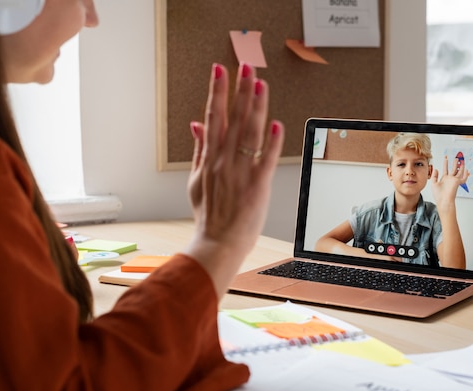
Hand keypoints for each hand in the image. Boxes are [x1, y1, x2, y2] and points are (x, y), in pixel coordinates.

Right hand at [184, 63, 283, 295]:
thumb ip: (199, 149)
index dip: (218, 91)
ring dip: (256, 107)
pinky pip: (267, 160)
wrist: (217, 242)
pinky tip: (277, 123)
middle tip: (246, 66)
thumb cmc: (209, 213)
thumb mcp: (195, 179)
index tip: (220, 70)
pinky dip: (272, 142)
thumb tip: (196, 123)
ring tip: (260, 83)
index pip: (214, 116)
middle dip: (240, 89)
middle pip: (234, 118)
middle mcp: (224, 161)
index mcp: (209, 157)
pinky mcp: (258, 186)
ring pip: (251, 133)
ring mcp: (241, 172)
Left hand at [430, 155, 469, 211]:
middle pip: (453, 169)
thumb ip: (434, 176)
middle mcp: (450, 179)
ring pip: (459, 172)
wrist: (443, 200)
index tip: (446, 158)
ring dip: (460, 166)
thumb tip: (436, 169)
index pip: (445, 169)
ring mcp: (454, 180)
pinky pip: (463, 178)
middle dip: (454, 163)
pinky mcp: (457, 182)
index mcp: (444, 179)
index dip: (445, 163)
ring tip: (461, 160)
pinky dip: (466, 174)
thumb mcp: (434, 183)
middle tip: (456, 158)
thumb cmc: (438, 195)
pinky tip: (466, 170)